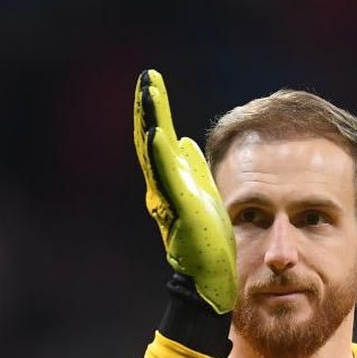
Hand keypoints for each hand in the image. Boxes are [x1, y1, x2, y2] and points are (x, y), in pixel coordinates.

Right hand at [133, 69, 236, 313]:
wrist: (210, 279)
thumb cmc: (207, 242)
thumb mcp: (202, 194)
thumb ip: (190, 169)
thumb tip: (184, 141)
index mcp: (172, 182)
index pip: (159, 139)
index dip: (154, 111)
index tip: (151, 82)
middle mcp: (165, 188)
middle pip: (151, 141)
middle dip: (148, 108)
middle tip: (147, 78)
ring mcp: (171, 199)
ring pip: (155, 154)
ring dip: (152, 122)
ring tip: (149, 93)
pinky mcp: (182, 211)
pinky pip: (168, 179)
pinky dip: (160, 156)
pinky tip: (156, 133)